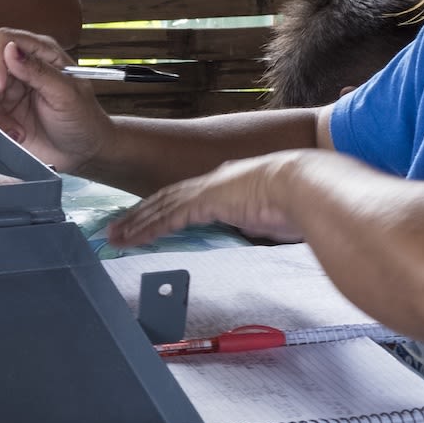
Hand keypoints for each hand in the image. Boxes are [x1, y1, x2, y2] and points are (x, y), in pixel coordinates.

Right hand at [0, 28, 113, 172]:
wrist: (83, 154)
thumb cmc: (84, 121)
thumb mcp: (66, 95)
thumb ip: (38, 71)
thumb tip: (9, 50)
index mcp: (42, 53)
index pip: (4, 39)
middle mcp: (22, 66)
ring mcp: (10, 89)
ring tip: (12, 130)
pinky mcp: (2, 109)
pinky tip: (13, 133)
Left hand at [107, 153, 308, 248]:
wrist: (307, 185)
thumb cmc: (301, 200)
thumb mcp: (274, 212)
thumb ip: (262, 219)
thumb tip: (269, 226)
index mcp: (225, 185)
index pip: (186, 198)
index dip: (163, 209)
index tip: (145, 220)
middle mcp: (210, 184)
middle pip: (164, 200)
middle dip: (139, 215)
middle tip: (117, 228)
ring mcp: (205, 191)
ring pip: (160, 208)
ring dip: (135, 223)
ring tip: (115, 236)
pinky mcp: (203, 202)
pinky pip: (168, 218)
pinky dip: (148, 229)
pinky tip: (133, 238)